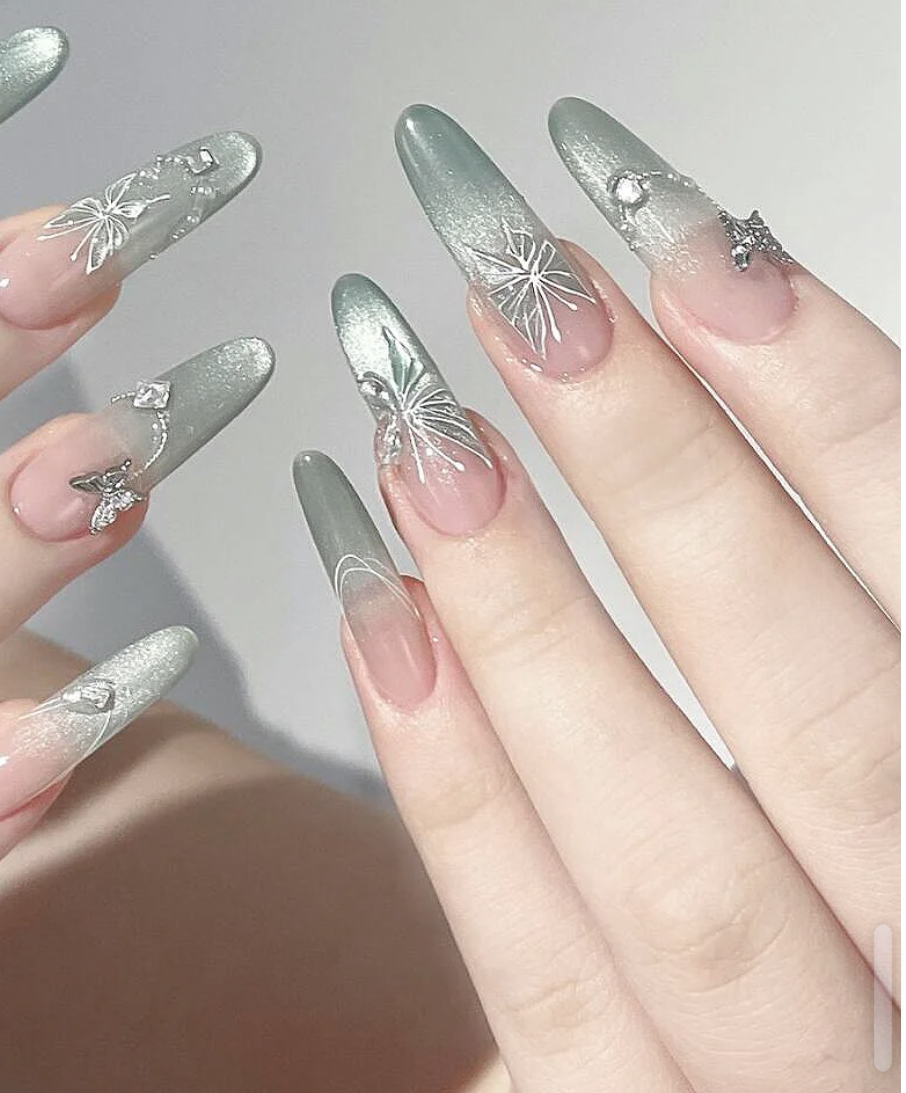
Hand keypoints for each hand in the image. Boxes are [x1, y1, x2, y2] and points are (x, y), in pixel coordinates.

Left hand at [296, 101, 898, 1090]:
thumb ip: (829, 583)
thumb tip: (726, 305)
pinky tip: (374, 610)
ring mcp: (801, 1081)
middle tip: (513, 277)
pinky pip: (548, 979)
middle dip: (663, 466)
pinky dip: (456, 785)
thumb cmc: (863, 865)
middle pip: (826, 707)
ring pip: (678, 856)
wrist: (818, 1065)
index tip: (667, 223)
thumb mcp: (882, 718)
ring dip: (536, 614)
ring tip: (415, 419)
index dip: (822, 385)